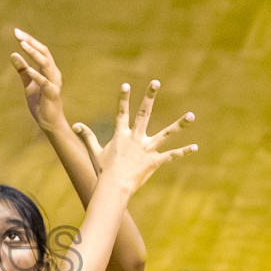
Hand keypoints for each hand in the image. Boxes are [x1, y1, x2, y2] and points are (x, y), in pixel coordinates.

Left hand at [10, 28, 65, 132]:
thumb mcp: (28, 83)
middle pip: (44, 52)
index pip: (40, 50)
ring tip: (23, 45)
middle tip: (18, 34)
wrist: (49, 122)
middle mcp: (53, 73)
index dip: (29, 40)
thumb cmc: (40, 102)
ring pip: (46, 64)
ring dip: (34, 54)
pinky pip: (45, 83)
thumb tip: (13, 54)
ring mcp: (54, 83)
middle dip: (31, 42)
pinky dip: (37, 75)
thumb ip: (22, 70)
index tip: (16, 32)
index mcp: (49, 69)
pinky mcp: (52, 94)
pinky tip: (28, 69)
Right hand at [73, 81, 195, 194]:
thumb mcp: (95, 151)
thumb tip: (75, 125)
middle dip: (149, 97)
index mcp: (121, 135)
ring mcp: (147, 149)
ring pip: (166, 133)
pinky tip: (195, 147)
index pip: (121, 112)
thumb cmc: (104, 170)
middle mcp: (136, 138)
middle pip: (144, 113)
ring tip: (191, 115)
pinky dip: (183, 152)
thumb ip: (88, 136)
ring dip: (179, 124)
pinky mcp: (155, 161)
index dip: (123, 98)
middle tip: (155, 82)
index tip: (126, 85)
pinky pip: (171, 155)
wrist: (114, 187)